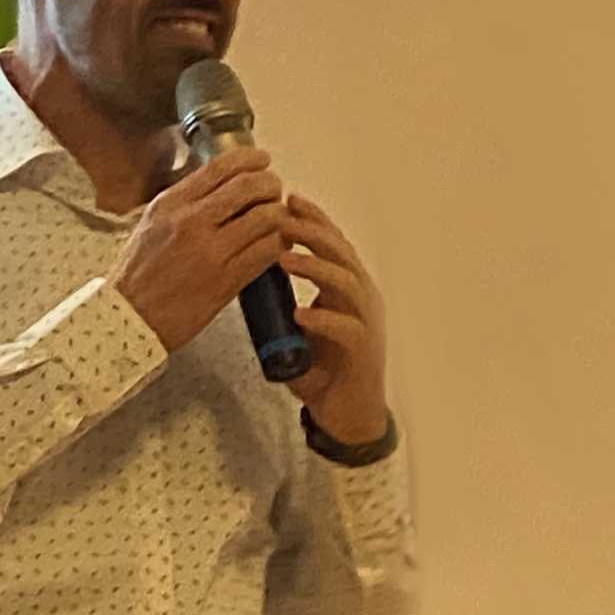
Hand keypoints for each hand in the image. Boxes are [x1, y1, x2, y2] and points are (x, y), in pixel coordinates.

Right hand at [107, 149, 291, 353]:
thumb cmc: (139, 273)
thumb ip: (182, 201)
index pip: (221, 167)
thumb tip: (219, 183)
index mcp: (171, 204)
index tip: (262, 161)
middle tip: (274, 190)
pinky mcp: (226, 281)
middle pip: (249, 187)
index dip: (250, 159)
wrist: (131, 318)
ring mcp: (211, 252)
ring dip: (279, 214)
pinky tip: (277, 244)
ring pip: (265, 218)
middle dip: (270, 184)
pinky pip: (267, 252)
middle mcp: (192, 222)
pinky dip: (279, 243)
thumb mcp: (150, 223)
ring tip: (278, 219)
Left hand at [279, 192, 388, 440]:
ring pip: (347, 283)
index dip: (314, 220)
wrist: (349, 415)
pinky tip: (300, 314)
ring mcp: (366, 323)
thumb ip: (283, 303)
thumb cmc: (324, 369)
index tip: (288, 199)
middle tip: (284, 215)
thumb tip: (249, 278)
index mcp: (349, 288)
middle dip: (313, 231)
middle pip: (342, 253)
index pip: (334, 244)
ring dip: (315, 268)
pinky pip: (346, 328)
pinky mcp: (364, 351)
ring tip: (284, 259)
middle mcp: (362, 299)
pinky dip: (323, 319)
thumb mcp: (300, 327)